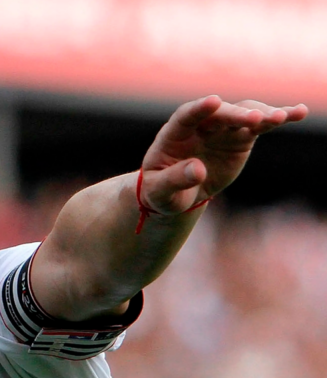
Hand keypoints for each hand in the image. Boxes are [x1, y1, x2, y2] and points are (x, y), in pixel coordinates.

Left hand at [139, 95, 307, 213]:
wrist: (176, 194)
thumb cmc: (161, 191)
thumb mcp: (160, 191)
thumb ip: (175, 180)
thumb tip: (197, 169)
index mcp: (174, 134)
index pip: (186, 116)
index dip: (199, 109)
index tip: (214, 101)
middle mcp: (199, 127)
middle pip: (219, 115)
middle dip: (236, 115)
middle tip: (256, 119)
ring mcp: (221, 130)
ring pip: (243, 115)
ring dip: (262, 114)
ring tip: (283, 116)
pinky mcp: (239, 138)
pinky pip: (259, 126)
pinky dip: (278, 119)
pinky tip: (299, 112)